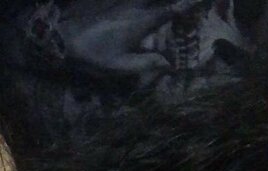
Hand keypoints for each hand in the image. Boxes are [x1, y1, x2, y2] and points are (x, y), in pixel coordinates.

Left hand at [59, 0, 202, 85]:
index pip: (172, 10)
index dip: (189, 4)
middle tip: (190, 7)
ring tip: (174, 13)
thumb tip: (168, 64)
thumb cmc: (93, 54)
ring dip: (161, 8)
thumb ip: (146, 64)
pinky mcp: (114, 3)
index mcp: (141, 22)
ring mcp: (124, 2)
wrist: (63, 37)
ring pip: (148, 2)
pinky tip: (149, 17)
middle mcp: (135, 6)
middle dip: (177, 5)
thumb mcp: (120, 66)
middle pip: (162, 2)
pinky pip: (135, 3)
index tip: (204, 0)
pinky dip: (147, 8)